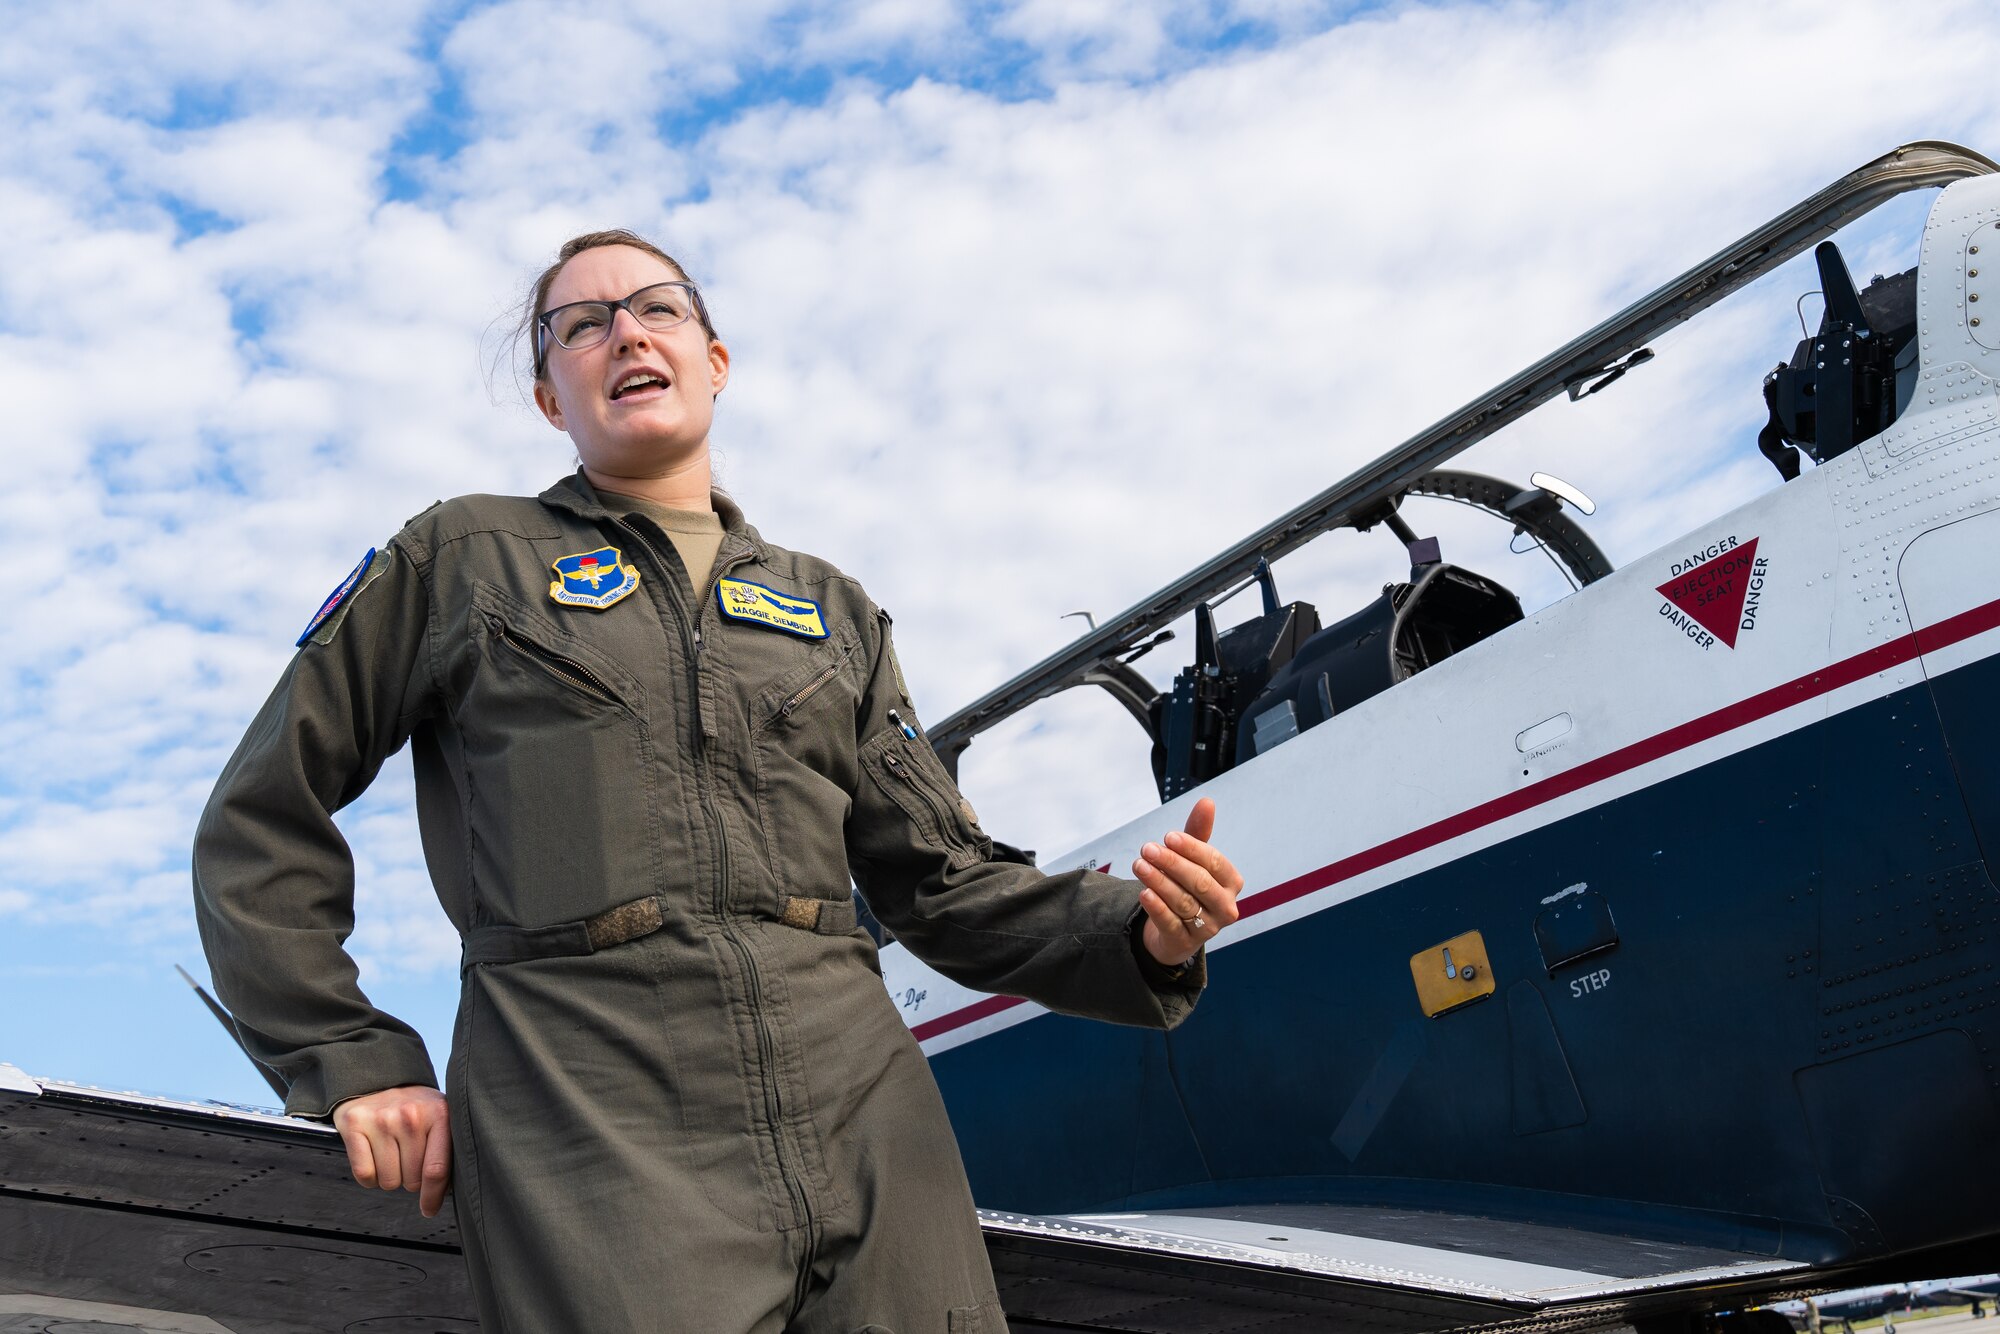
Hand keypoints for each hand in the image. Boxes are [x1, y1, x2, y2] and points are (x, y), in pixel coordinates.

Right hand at [331, 1084, 452, 1217]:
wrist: (378, 1079)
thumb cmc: (414, 1108)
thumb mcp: (439, 1118)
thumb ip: (447, 1151)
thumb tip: (445, 1195)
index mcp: (439, 1114)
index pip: (436, 1170)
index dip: (432, 1197)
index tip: (429, 1210)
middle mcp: (410, 1115)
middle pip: (410, 1181)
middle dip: (409, 1179)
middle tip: (406, 1159)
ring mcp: (381, 1119)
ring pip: (387, 1181)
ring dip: (389, 1177)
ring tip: (391, 1154)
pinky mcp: (354, 1124)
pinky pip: (364, 1174)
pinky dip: (369, 1177)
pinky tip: (374, 1158)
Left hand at [1133, 796, 1243, 967]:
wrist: (1177, 930)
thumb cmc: (1189, 887)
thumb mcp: (1193, 860)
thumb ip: (1198, 833)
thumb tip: (1206, 801)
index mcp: (1232, 882)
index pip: (1214, 862)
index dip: (1191, 848)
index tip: (1168, 836)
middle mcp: (1225, 907)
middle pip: (1199, 882)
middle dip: (1172, 863)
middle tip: (1147, 848)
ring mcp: (1208, 927)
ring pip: (1183, 902)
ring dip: (1159, 881)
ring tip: (1139, 865)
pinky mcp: (1186, 942)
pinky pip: (1171, 923)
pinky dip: (1157, 907)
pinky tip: (1144, 892)